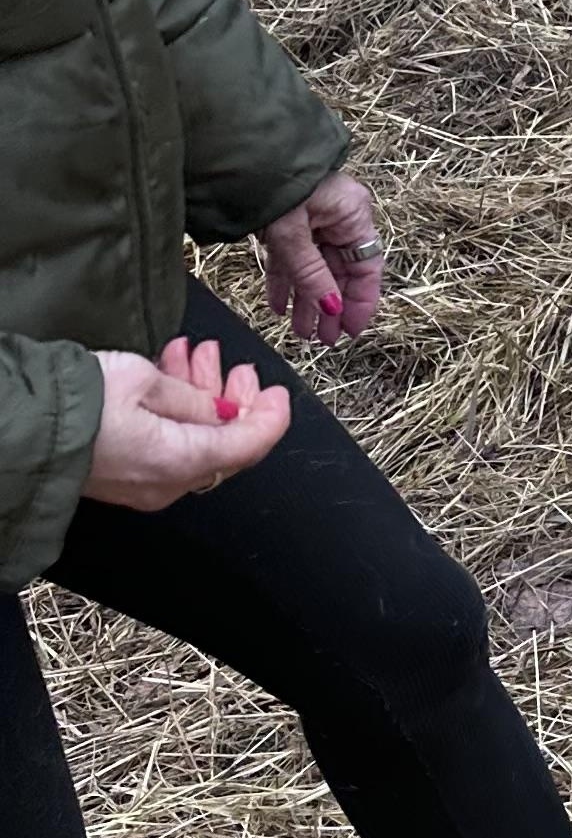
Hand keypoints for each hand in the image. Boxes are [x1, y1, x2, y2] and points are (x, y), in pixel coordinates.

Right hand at [84, 341, 291, 509]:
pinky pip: (165, 444)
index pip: (249, 445)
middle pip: (224, 442)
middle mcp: (167, 483)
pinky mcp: (122, 475)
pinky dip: (174, 409)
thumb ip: (193, 398)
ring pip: (194, 438)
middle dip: (234, 398)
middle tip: (236, 367)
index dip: (271, 416)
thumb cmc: (75, 402)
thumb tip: (221, 410)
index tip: (278, 390)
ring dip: (200, 394)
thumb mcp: (143, 382)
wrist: (11, 428)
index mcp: (181, 462)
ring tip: (195, 353)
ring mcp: (143, 483)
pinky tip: (169, 371)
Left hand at [260, 174, 385, 343]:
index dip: (360, 302)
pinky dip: (286, 280)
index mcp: (353, 215)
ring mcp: (313, 219)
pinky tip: (279, 306)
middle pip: (340, 271)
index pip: (366, 267)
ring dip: (307, 299)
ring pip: (314, 267)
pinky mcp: (288, 221)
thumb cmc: (273, 182)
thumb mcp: (292, 234)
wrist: (237, 154)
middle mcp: (338, 218)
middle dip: (330, 307)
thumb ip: (311, 274)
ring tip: (300, 331)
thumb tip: (332, 309)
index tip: (350, 331)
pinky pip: (292, 257)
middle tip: (323, 339)